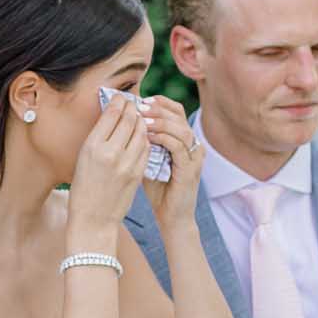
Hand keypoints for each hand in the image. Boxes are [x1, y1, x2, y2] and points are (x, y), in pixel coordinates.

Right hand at [68, 90, 150, 232]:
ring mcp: (127, 164)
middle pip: (130, 119)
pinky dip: (145, 138)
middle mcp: (111, 153)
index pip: (112, 113)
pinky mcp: (138, 174)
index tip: (121, 97)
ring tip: (139, 118)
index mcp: (93, 146)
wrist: (93, 219)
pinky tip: (142, 137)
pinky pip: (146, 148)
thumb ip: (98, 137)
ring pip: (142, 132)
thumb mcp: (83, 158)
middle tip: (134, 103)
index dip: (119, 101)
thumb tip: (112, 114)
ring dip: (142, 122)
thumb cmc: (84, 188)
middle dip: (133, 108)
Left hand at [139, 96, 203, 230]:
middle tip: (139, 106)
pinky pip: (178, 146)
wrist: (171, 217)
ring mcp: (194, 157)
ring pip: (180, 128)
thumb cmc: (159, 190)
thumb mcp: (149, 160)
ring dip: (160, 121)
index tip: (140, 100)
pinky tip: (148, 137)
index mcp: (184, 140)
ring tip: (143, 119)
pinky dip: (163, 138)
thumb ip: (143, 142)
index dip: (159, 102)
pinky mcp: (190, 169)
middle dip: (158, 108)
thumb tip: (124, 122)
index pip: (175, 110)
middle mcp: (193, 145)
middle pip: (179, 114)